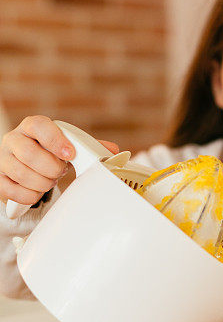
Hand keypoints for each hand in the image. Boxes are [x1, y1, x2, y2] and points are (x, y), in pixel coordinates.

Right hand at [0, 116, 118, 205]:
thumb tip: (113, 151)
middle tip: (59, 172)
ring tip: (50, 180)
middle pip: (29, 154)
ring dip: (43, 183)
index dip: (55, 140)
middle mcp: (14, 140)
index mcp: (33, 127)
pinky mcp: (0, 179)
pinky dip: (31, 195)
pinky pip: (14, 191)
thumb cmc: (49, 153)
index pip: (39, 126)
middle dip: (51, 168)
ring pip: (22, 174)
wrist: (28, 166)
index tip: (70, 154)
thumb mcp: (67, 146)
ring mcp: (4, 159)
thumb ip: (89, 147)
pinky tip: (38, 191)